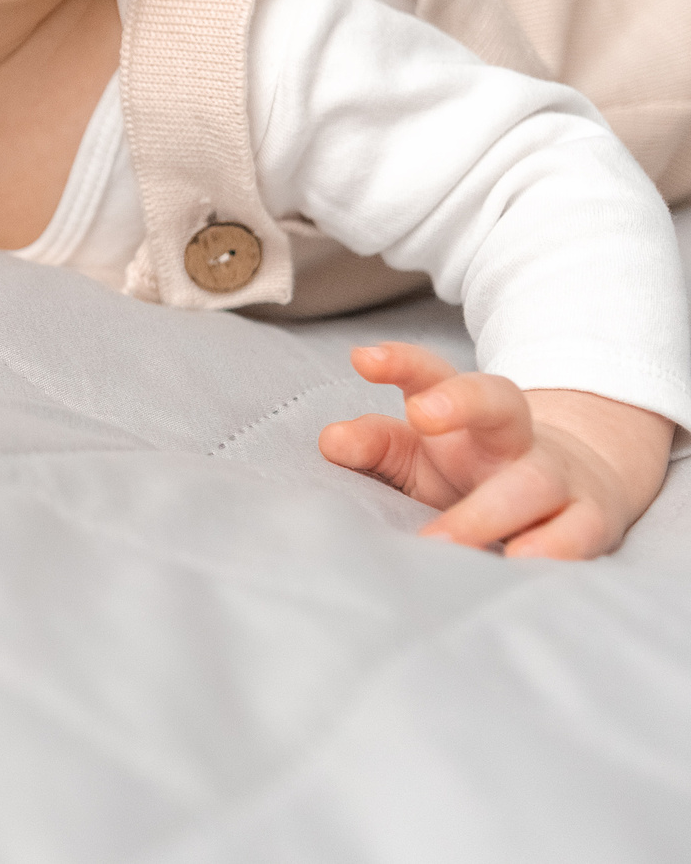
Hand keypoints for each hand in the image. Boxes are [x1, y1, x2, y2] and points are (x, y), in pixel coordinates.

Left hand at [319, 342, 674, 558]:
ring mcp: (559, 477)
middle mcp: (515, 438)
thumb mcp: (420, 454)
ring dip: (486, 510)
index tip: (361, 360)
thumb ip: (375, 444)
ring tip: (440, 540)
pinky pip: (577, 532)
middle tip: (421, 416)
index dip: (400, 362)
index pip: (434, 374)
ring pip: (534, 481)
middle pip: (501, 403)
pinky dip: (551, 548)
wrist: (579, 489)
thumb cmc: (476, 471)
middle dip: (464, 401)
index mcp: (468, 416)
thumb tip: (332, 441)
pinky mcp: (591, 521)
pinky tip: (517, 562)